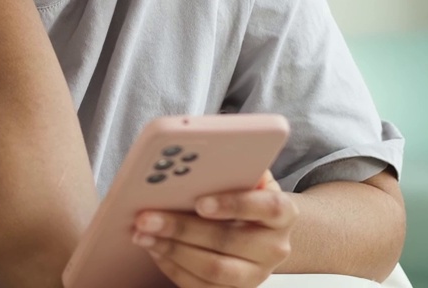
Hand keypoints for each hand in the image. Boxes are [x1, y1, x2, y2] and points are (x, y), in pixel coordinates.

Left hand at [132, 171, 296, 286]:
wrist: (263, 235)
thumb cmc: (250, 199)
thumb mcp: (251, 179)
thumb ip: (238, 166)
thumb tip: (214, 152)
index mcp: (283, 214)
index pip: (267, 207)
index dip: (234, 204)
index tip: (200, 202)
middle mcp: (274, 248)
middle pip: (229, 240)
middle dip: (183, 228)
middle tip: (148, 217)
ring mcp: (255, 275)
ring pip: (213, 269)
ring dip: (172, 250)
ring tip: (144, 233)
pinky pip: (201, 286)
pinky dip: (173, 268)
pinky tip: (155, 249)